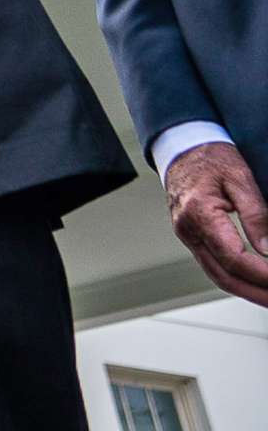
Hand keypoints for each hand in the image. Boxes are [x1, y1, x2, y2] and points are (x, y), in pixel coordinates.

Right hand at [165, 142, 267, 305]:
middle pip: (223, 275)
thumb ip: (255, 213)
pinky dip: (235, 279)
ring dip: (246, 291)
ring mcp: (187, 235)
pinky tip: (253, 283)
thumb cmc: (210, 158)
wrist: (182, 148)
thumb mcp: (240, 177)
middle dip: (256, 293)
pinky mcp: (191, 236)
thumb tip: (267, 248)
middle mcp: (188, 229)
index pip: (234, 257)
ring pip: (216, 275)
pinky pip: (213, 265)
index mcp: (199, 213)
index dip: (262, 274)